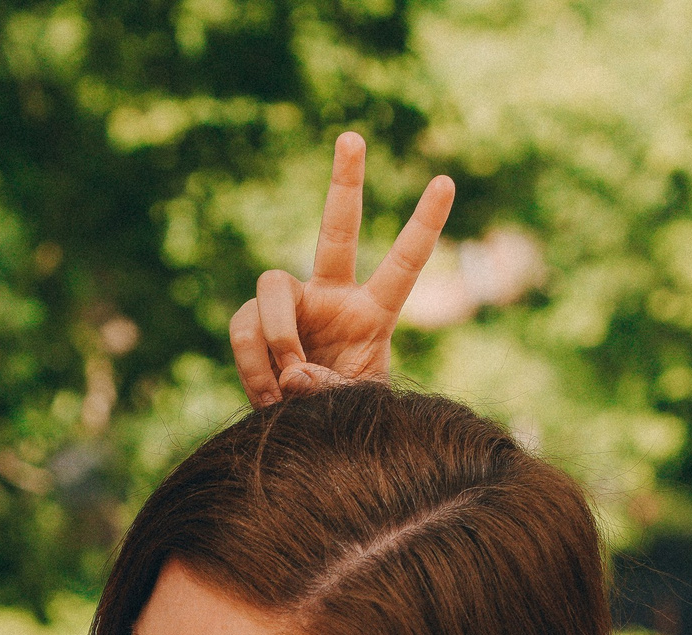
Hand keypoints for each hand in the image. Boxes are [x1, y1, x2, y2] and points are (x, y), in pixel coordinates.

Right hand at [228, 131, 454, 405]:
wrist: (302, 441)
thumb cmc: (340, 422)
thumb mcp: (353, 408)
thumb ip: (332, 389)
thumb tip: (294, 368)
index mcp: (372, 313)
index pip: (404, 264)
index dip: (424, 224)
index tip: (446, 181)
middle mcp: (332, 296)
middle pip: (337, 230)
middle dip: (345, 184)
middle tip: (353, 136)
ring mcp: (291, 307)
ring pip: (272, 289)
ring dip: (277, 336)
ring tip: (286, 384)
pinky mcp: (253, 323)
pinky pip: (245, 329)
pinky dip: (253, 364)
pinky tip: (268, 395)